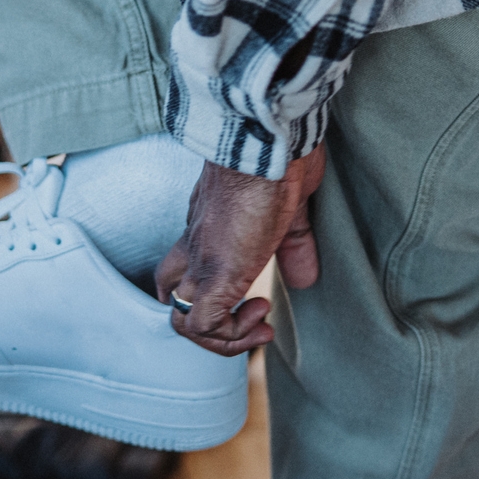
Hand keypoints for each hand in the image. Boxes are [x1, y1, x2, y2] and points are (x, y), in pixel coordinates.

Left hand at [155, 145, 325, 355]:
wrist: (268, 142)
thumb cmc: (279, 160)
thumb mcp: (290, 211)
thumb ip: (293, 245)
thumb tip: (304, 277)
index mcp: (207, 228)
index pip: (183, 271)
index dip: (213, 295)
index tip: (256, 298)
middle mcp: (196, 246)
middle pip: (174, 298)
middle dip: (212, 323)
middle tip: (254, 316)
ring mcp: (202, 260)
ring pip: (182, 320)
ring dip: (224, 336)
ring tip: (260, 321)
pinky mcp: (215, 272)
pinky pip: (202, 324)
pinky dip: (230, 335)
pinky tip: (260, 312)